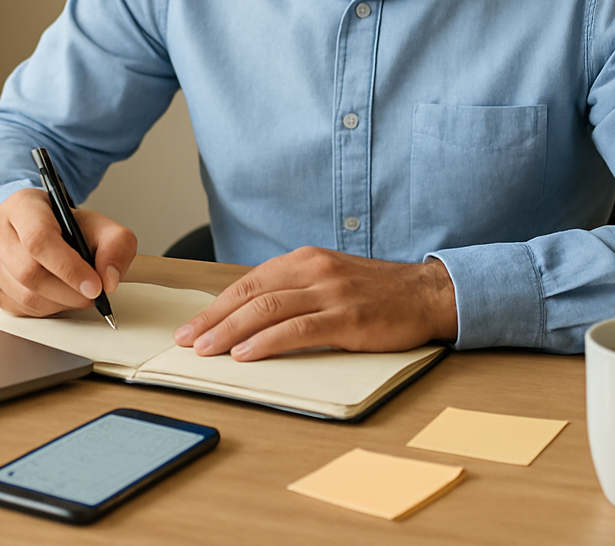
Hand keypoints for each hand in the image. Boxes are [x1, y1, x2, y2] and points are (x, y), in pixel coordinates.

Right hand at [0, 188, 136, 315]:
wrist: (34, 228)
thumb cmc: (64, 226)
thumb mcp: (97, 224)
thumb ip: (115, 245)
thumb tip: (109, 279)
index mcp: (21, 205)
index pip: (39, 240)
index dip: (69, 268)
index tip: (95, 287)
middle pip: (30, 273)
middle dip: (69, 292)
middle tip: (93, 295)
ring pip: (24, 296)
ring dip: (60, 303)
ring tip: (77, 293)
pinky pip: (18, 309)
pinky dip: (45, 310)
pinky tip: (57, 296)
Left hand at [172, 247, 457, 360]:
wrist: (428, 293)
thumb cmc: (377, 292)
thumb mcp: (330, 279)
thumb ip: (295, 290)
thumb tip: (250, 315)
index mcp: (305, 260)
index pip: (248, 283)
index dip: (215, 307)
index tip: (191, 327)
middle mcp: (313, 271)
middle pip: (250, 295)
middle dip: (213, 320)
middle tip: (186, 341)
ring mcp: (331, 293)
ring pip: (267, 310)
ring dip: (230, 332)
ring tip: (206, 350)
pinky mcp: (348, 318)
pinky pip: (298, 329)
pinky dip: (267, 342)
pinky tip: (246, 354)